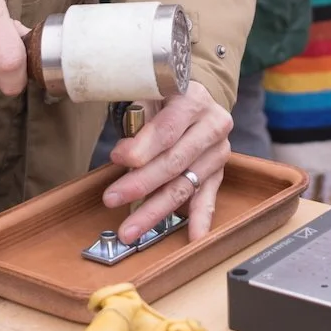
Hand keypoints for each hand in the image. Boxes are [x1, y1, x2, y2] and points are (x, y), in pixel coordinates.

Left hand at [102, 81, 231, 243]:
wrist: (196, 97)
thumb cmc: (164, 95)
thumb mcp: (150, 92)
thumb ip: (138, 115)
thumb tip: (126, 153)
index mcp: (194, 99)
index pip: (168, 129)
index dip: (142, 147)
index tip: (117, 158)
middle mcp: (212, 125)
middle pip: (175, 161)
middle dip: (141, 183)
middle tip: (113, 198)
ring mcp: (218, 152)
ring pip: (184, 185)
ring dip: (156, 210)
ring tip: (131, 228)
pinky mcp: (218, 173)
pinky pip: (208, 198)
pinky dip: (199, 220)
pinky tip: (193, 238)